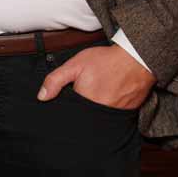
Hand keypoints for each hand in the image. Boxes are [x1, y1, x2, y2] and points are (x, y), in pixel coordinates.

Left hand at [38, 45, 153, 109]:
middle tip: (86, 92)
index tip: (67, 100)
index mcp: (86, 102)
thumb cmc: (106, 60)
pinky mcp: (128, 112)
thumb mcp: (75, 65)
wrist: (136, 58)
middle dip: (79, 109)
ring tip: (97, 94)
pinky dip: (108, 109)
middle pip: (83, 117)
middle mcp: (101, 112)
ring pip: (98, 118)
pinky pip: (112, 116)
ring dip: (93, 110)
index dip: (66, 107)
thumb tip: (41, 97)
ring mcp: (116, 114)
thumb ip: (56, 80)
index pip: (70, 113)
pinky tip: (108, 97)